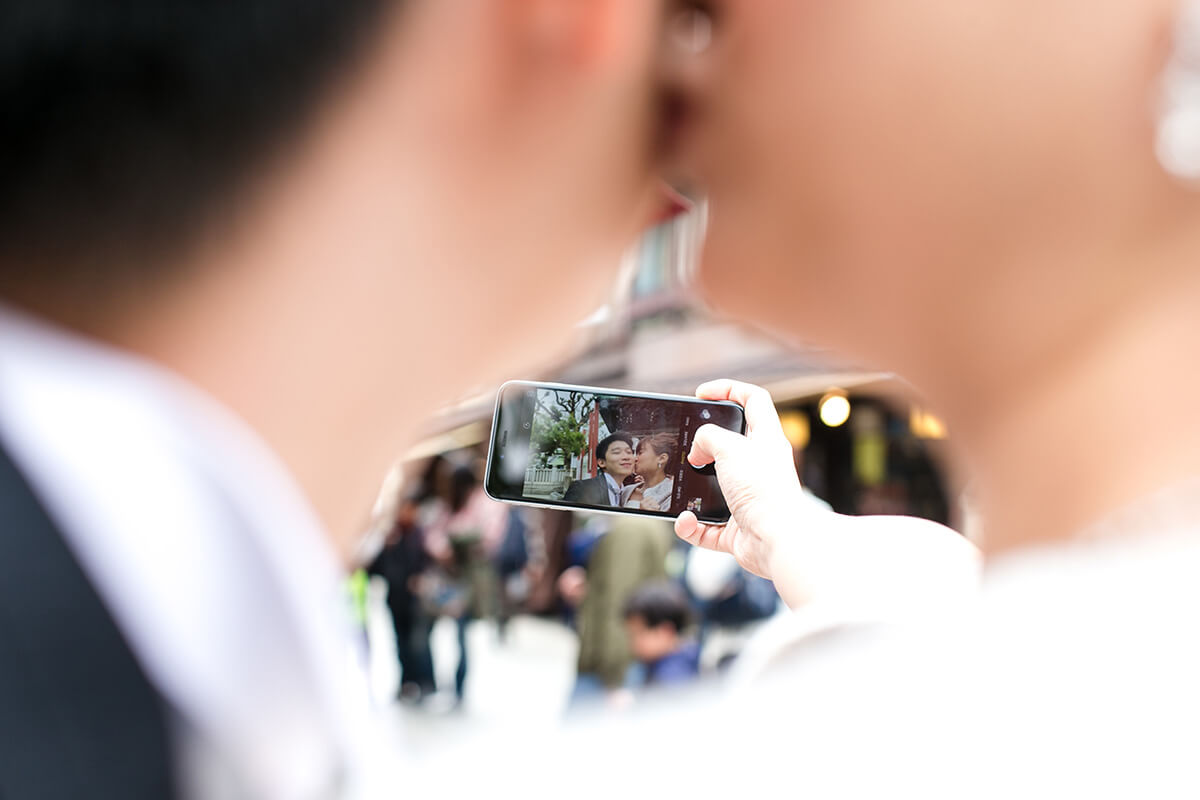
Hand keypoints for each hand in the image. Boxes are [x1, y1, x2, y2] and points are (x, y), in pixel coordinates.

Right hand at [675, 380, 980, 612]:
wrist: (779, 540)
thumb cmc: (763, 489)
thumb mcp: (730, 447)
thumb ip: (708, 437)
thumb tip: (698, 451)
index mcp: (767, 440)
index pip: (753, 400)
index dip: (728, 389)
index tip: (702, 394)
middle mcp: (760, 468)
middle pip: (731, 445)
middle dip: (705, 444)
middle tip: (686, 446)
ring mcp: (749, 499)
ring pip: (716, 487)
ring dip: (694, 489)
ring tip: (681, 486)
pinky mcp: (738, 529)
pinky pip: (707, 527)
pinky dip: (692, 526)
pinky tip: (687, 521)